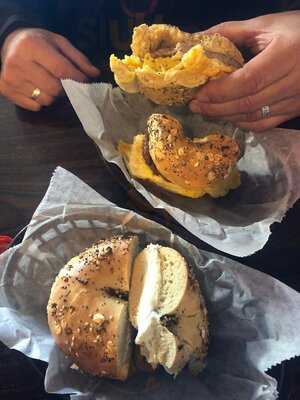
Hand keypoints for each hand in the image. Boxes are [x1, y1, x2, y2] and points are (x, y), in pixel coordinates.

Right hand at [0, 28, 99, 110]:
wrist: (9, 44)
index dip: (77, 79)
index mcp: (32, 46)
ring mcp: (10, 78)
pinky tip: (37, 88)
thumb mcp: (59, 43)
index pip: (61, 70)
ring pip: (45, 100)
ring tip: (49, 83)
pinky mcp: (5, 90)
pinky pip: (35, 106)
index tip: (85, 82)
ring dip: (53, 96)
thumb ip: (78, 59)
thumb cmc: (39, 43)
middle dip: (65, 89)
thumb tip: (94, 74)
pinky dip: (41, 101)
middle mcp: (18, 62)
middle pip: (54, 89)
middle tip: (66, 83)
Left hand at [190, 11, 299, 131]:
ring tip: (206, 111)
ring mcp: (295, 100)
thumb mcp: (266, 25)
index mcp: (286, 55)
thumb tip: (195, 41)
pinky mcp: (294, 110)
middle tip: (195, 105)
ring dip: (226, 116)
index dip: (220, 90)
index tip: (198, 93)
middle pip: (247, 103)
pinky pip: (264, 124)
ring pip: (254, 117)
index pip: (248, 80)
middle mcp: (293, 82)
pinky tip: (228, 116)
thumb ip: (230, 32)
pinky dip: (243, 123)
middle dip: (216, 107)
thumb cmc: (296, 31)